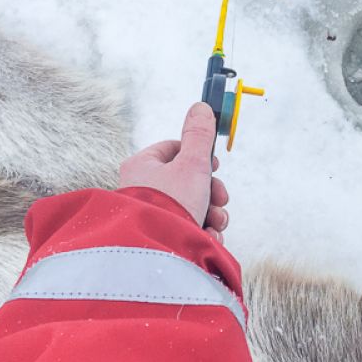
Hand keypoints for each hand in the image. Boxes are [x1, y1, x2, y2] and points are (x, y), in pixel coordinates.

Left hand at [118, 102, 229, 239]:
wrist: (155, 253)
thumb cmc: (170, 203)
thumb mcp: (192, 163)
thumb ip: (199, 135)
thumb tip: (201, 107)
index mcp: (142, 166)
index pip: (173, 149)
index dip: (199, 155)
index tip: (214, 164)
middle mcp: (141, 190)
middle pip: (186, 181)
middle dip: (211, 192)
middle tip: (221, 199)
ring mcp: (149, 215)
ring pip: (190, 206)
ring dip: (211, 213)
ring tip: (217, 224)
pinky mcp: (158, 237)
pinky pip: (186, 228)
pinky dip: (202, 232)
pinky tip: (207, 238)